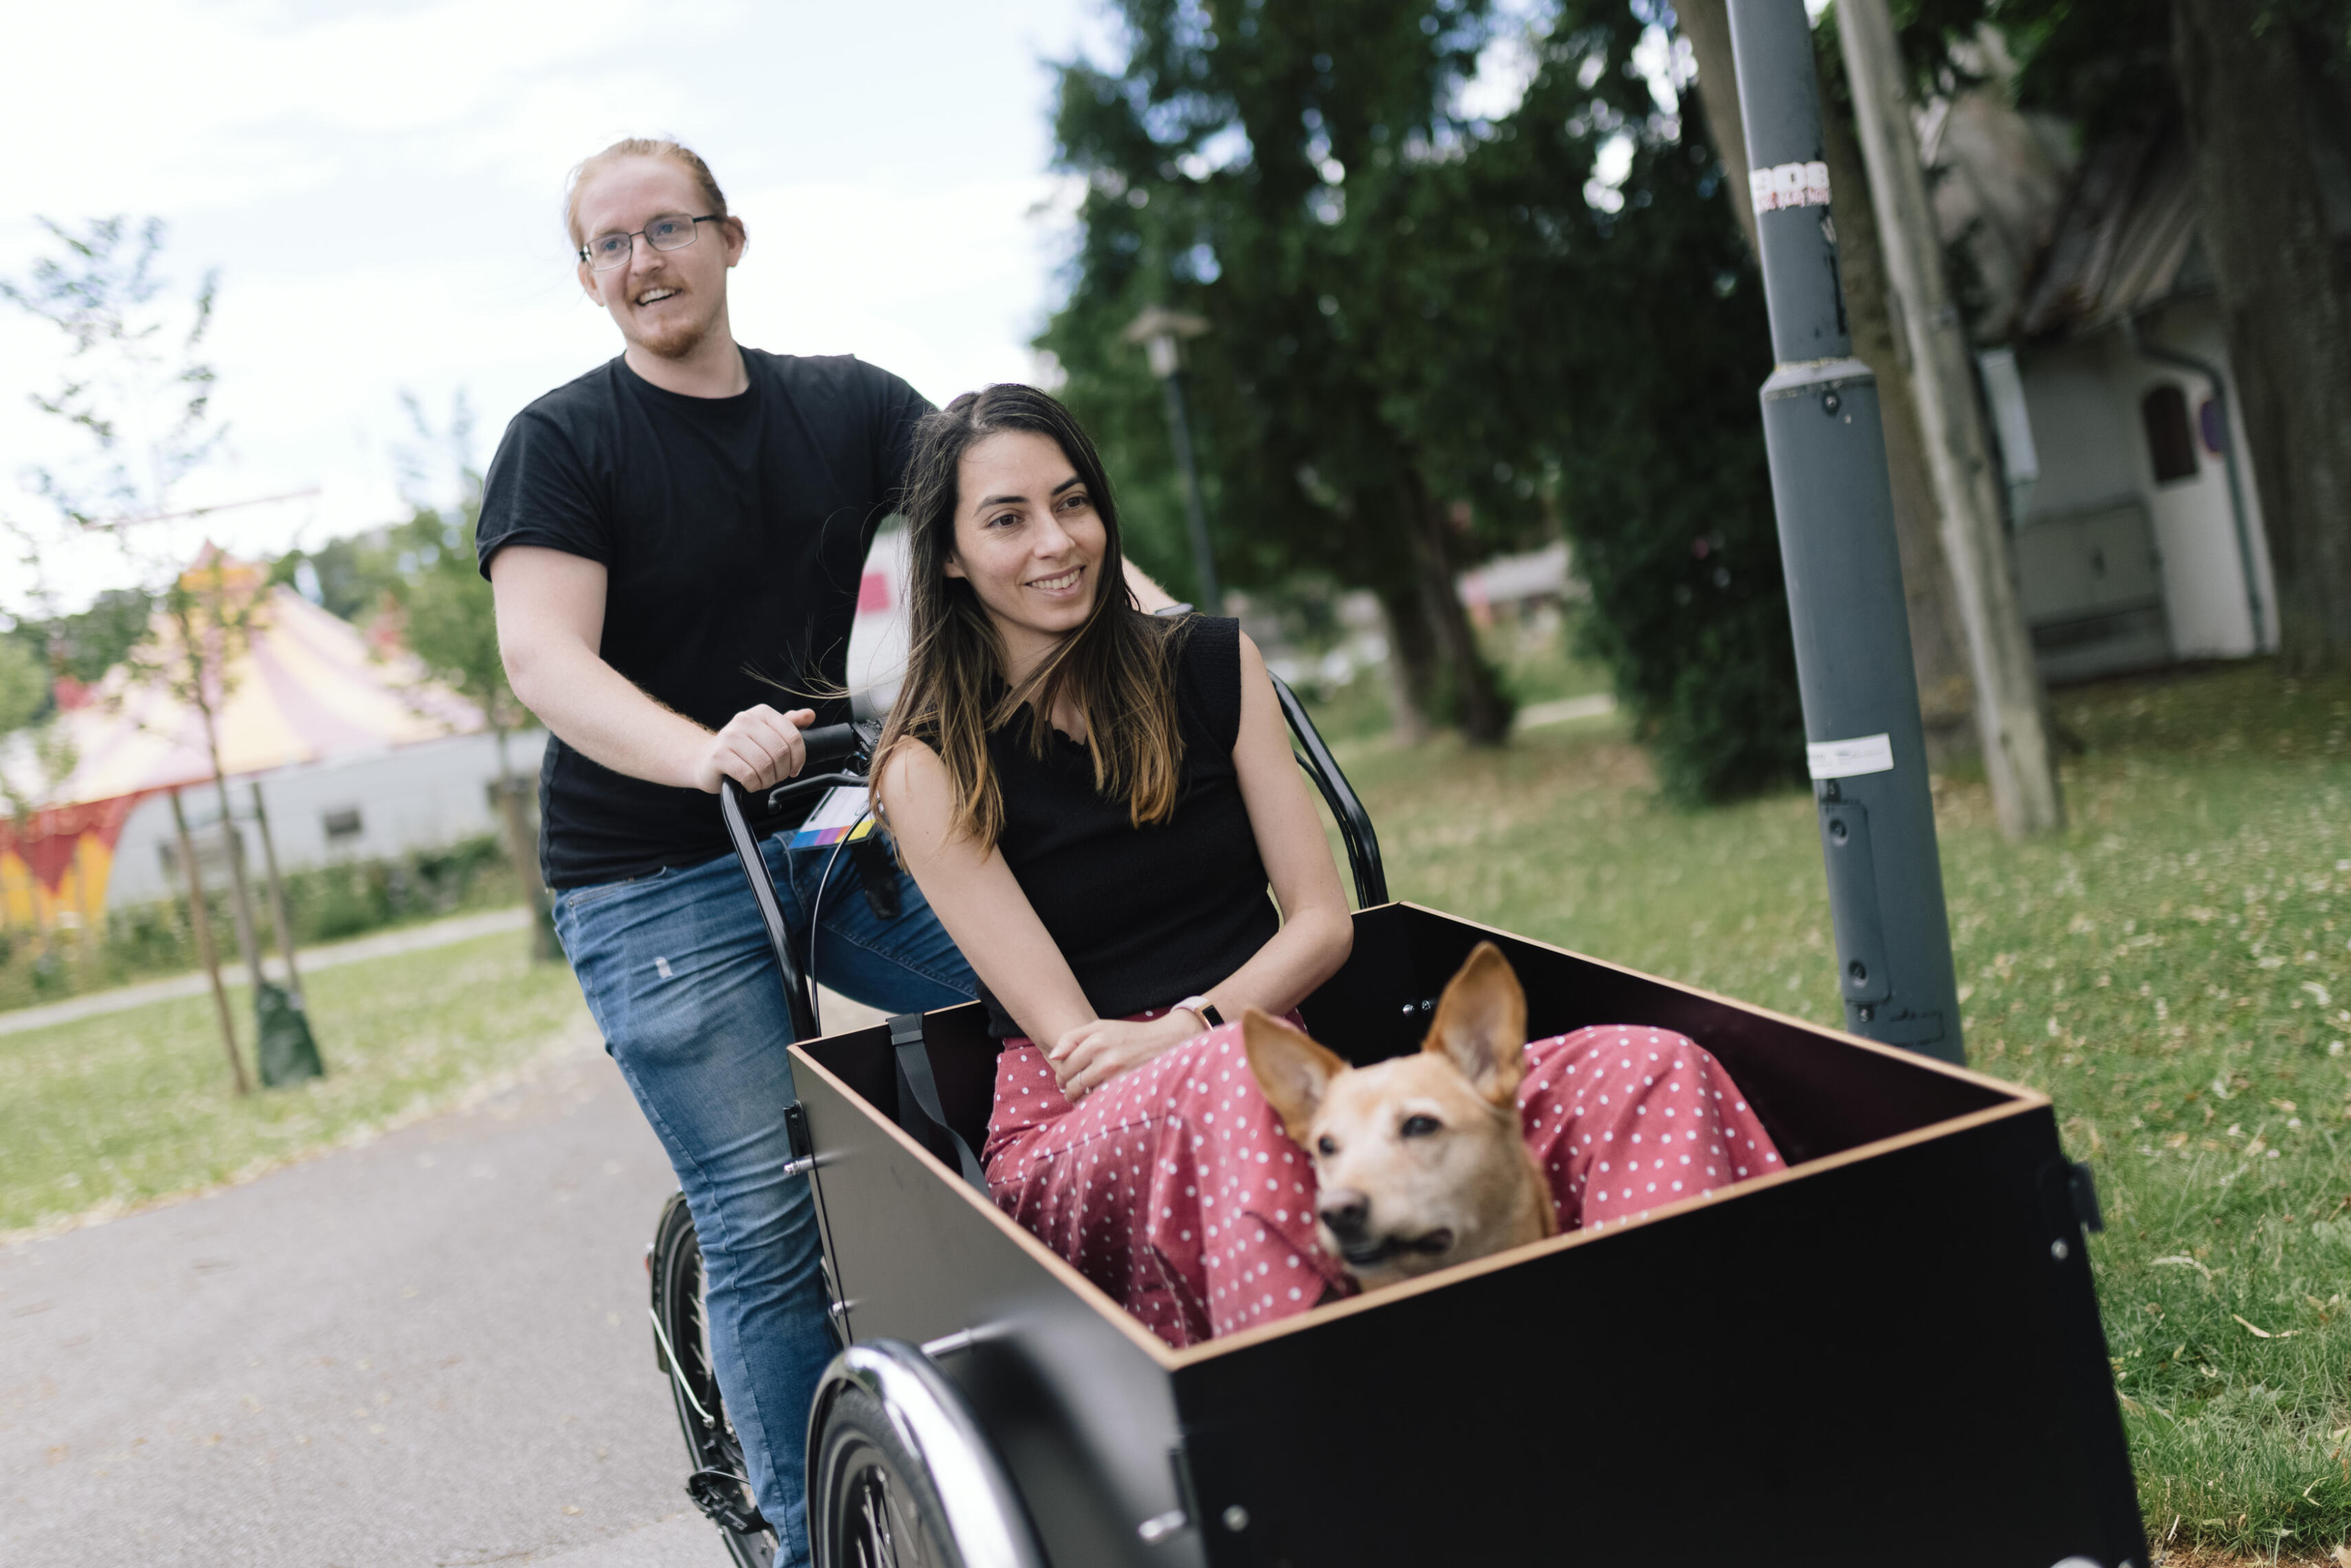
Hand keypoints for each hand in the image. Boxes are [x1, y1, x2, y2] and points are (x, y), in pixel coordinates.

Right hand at [690, 705, 813, 792]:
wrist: (705, 760)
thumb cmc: (740, 749)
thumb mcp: (766, 734)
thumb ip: (789, 725)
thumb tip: (810, 714)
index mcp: (761, 713)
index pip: (792, 736)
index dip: (798, 758)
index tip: (794, 769)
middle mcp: (744, 720)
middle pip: (780, 752)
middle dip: (782, 772)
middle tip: (775, 777)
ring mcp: (730, 737)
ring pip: (765, 765)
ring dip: (767, 780)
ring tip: (761, 781)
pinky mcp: (719, 755)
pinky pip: (748, 775)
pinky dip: (754, 785)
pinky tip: (749, 783)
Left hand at [1048, 1011, 1201, 1100]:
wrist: (1165, 1042)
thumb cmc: (1128, 1034)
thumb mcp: (1100, 1027)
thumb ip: (1072, 1037)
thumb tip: (1052, 1056)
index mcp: (1096, 1041)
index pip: (1064, 1066)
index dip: (1060, 1075)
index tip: (1063, 1079)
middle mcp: (1106, 1059)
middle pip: (1073, 1083)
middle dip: (1067, 1089)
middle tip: (1069, 1091)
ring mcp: (1118, 1076)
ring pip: (1085, 1096)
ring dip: (1079, 1099)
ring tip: (1080, 1097)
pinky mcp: (1127, 1089)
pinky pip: (1101, 1102)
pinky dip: (1094, 1103)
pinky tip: (1096, 1100)